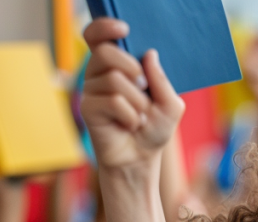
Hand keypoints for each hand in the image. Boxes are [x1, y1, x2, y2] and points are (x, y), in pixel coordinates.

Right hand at [80, 19, 184, 170]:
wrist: (141, 159)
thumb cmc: (153, 129)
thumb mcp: (169, 103)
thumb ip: (161, 80)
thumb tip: (149, 54)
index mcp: (116, 66)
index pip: (99, 37)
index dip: (105, 27)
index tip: (123, 29)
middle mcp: (99, 74)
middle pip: (106, 53)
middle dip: (131, 68)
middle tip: (143, 87)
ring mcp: (91, 91)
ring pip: (114, 80)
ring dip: (137, 102)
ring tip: (139, 116)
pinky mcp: (87, 108)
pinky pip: (113, 101)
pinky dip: (130, 115)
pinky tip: (129, 125)